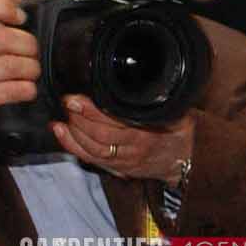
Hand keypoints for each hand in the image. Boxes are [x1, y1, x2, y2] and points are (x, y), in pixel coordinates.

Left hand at [52, 94, 195, 182]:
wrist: (185, 160)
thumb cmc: (180, 133)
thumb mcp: (178, 112)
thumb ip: (160, 100)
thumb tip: (146, 78)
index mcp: (149, 133)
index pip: (115, 123)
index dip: (92, 111)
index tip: (77, 98)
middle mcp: (134, 148)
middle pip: (99, 136)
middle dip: (79, 119)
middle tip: (68, 103)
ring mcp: (124, 160)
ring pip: (92, 149)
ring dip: (73, 132)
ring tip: (63, 116)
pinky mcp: (116, 167)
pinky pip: (90, 158)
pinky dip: (72, 146)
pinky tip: (61, 132)